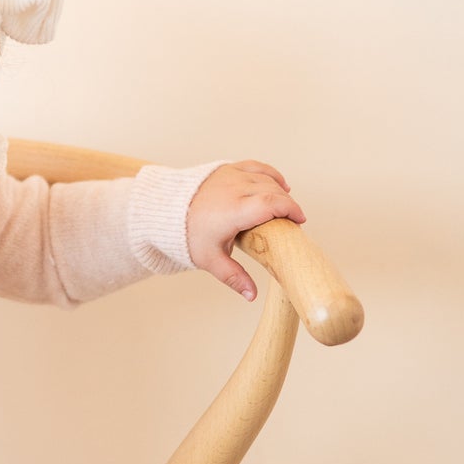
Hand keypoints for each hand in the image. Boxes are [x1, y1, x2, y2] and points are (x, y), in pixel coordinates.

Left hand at [187, 161, 306, 301]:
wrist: (163, 209)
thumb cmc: (186, 234)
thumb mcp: (210, 259)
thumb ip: (233, 276)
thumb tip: (251, 296)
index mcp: (232, 210)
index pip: (272, 203)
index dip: (291, 210)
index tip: (300, 221)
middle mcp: (234, 189)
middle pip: (273, 191)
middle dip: (287, 205)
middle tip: (291, 222)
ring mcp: (230, 176)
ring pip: (266, 179)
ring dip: (280, 192)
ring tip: (284, 209)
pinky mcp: (227, 169)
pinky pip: (256, 167)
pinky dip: (271, 175)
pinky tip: (279, 185)